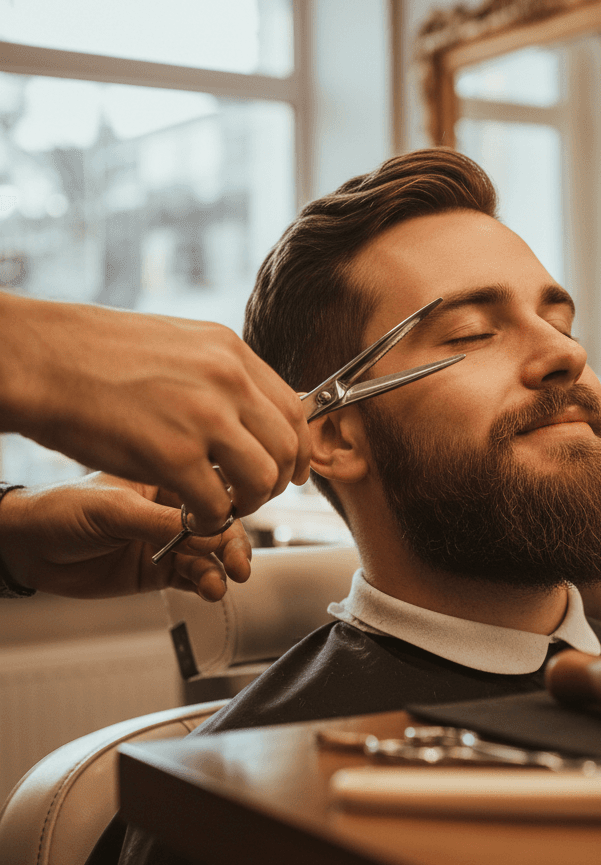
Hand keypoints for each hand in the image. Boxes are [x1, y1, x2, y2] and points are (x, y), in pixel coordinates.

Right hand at [0, 293, 310, 531]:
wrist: (39, 356)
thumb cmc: (93, 352)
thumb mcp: (179, 344)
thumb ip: (220, 375)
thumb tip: (250, 407)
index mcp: (231, 353)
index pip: (293, 410)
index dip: (297, 449)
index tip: (288, 470)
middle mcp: (227, 381)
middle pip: (286, 447)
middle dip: (277, 482)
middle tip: (253, 495)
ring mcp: (203, 418)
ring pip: (262, 478)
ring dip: (249, 503)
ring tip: (223, 506)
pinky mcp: (172, 455)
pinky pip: (216, 504)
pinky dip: (211, 520)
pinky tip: (192, 516)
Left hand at [0, 474, 251, 600]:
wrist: (26, 549)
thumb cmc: (60, 510)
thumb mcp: (115, 510)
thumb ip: (164, 524)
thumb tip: (212, 534)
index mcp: (166, 477)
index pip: (212, 488)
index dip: (231, 506)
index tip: (237, 525)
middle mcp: (174, 507)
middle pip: (221, 525)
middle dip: (233, 545)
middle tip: (238, 564)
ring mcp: (170, 540)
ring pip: (212, 554)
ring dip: (220, 568)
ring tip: (217, 583)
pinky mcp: (162, 569)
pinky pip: (195, 576)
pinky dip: (206, 583)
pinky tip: (209, 588)